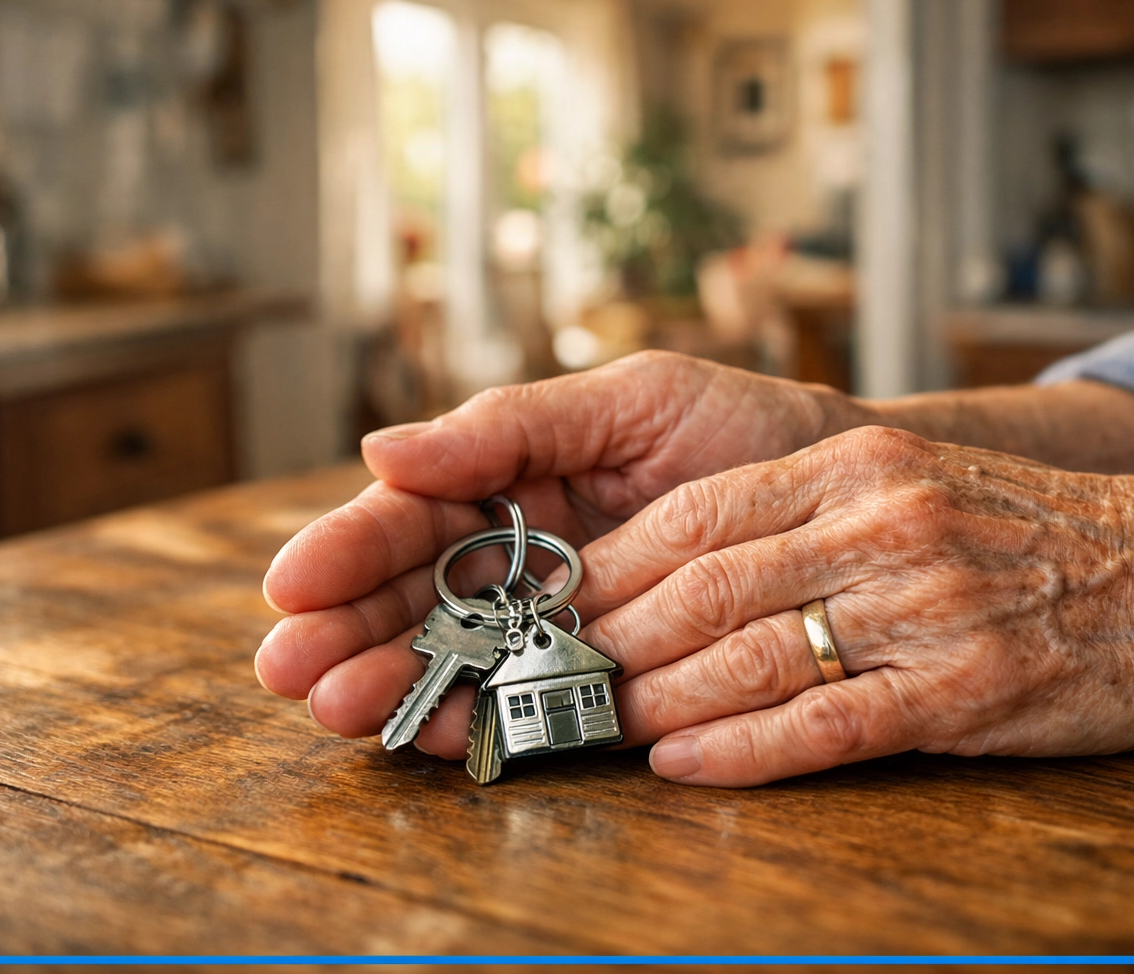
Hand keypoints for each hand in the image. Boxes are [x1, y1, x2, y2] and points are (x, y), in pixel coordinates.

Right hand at [254, 351, 869, 752]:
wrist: (843, 488)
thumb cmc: (740, 428)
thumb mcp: (631, 400)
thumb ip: (512, 424)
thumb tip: (382, 447)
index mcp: (515, 477)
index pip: (414, 513)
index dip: (349, 547)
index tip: (292, 583)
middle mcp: (525, 551)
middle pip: (416, 594)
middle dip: (350, 630)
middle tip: (291, 671)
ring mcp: (560, 616)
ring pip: (460, 653)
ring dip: (395, 683)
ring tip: (341, 712)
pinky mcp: (608, 671)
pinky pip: (536, 697)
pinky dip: (483, 717)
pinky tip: (433, 734)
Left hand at [579, 426, 1133, 785]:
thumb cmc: (1044, 540)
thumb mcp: (920, 488)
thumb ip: (807, 516)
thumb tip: (682, 566)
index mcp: (858, 467)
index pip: (695, 516)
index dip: (608, 570)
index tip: (548, 609)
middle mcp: (882, 522)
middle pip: (704, 584)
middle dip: (611, 640)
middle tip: (546, 678)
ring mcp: (925, 605)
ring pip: (751, 654)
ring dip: (658, 702)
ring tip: (598, 728)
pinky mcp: (964, 687)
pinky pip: (828, 723)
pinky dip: (746, 749)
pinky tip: (688, 766)